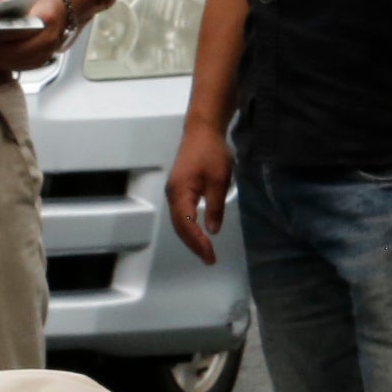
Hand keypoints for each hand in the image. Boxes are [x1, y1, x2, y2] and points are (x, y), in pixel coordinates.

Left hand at [0, 0, 70, 73]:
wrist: (60, 11)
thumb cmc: (37, 4)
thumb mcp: (24, 3)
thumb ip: (8, 15)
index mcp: (46, 19)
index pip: (21, 31)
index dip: (2, 37)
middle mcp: (51, 38)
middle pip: (20, 51)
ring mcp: (49, 51)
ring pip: (22, 62)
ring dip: (0, 62)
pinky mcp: (44, 60)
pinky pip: (24, 66)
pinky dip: (8, 65)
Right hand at [167, 122, 233, 265]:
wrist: (202, 131)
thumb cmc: (212, 153)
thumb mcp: (219, 180)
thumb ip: (215, 206)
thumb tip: (212, 230)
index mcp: (180, 193)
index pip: (187, 225)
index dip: (198, 242)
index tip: (210, 255)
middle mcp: (172, 195)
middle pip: (180, 227)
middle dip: (193, 244)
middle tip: (209, 260)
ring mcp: (174, 192)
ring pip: (179, 222)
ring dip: (191, 238)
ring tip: (205, 252)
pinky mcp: (179, 189)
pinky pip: (182, 214)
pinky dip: (189, 227)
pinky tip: (199, 234)